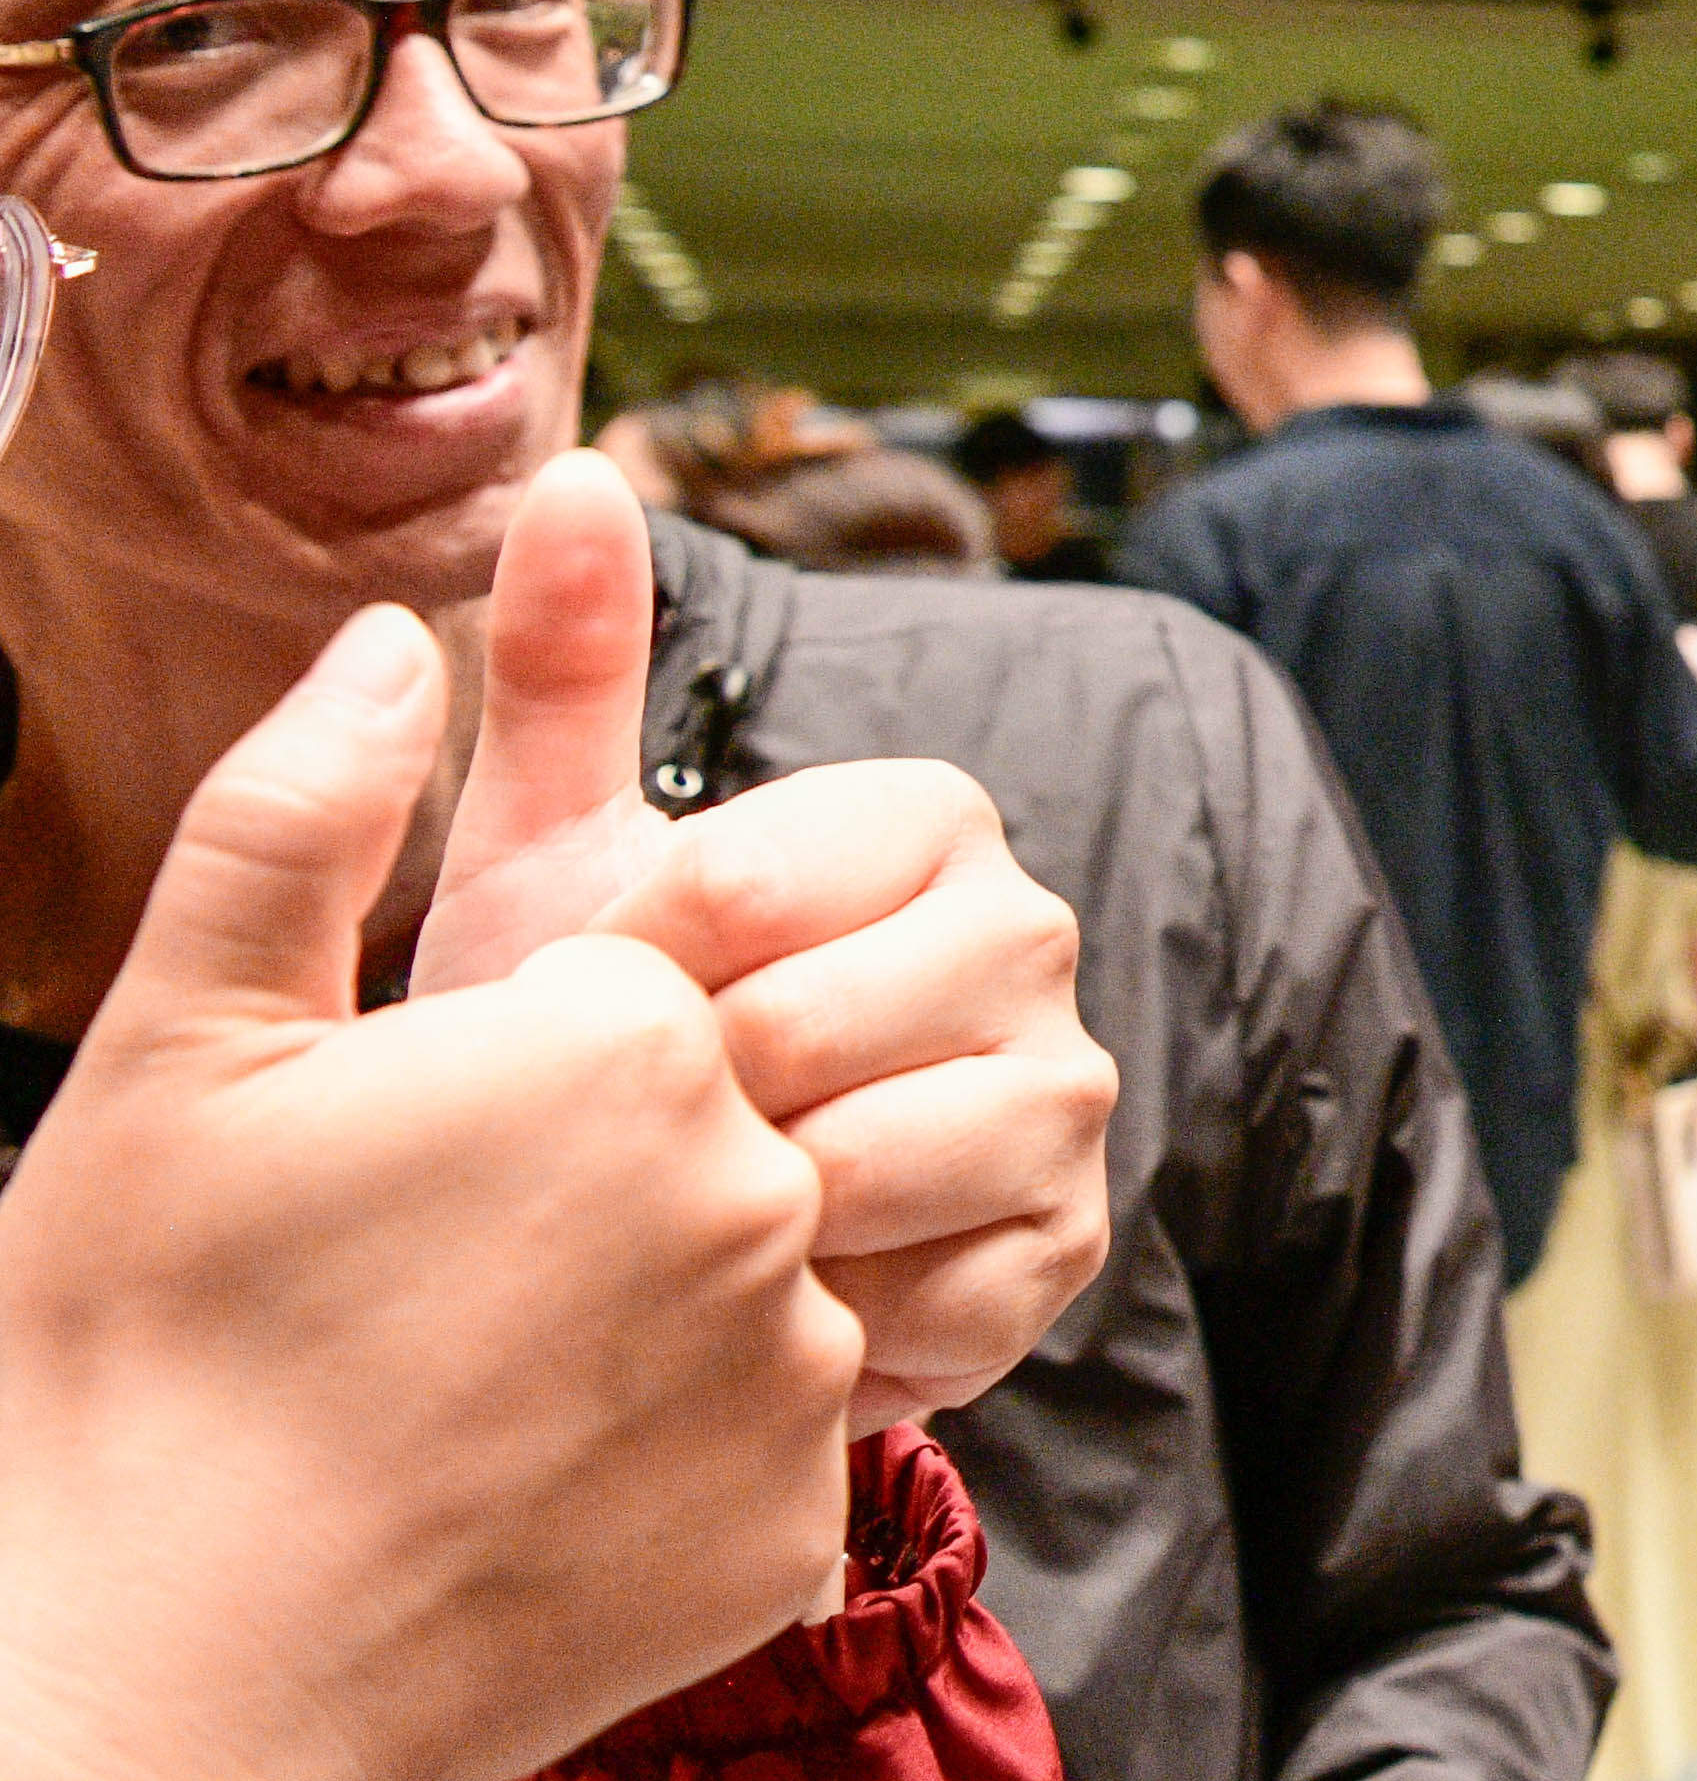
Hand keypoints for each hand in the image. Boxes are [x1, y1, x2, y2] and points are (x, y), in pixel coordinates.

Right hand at [0, 607, 857, 1780]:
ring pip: (744, 1286)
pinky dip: (658, 1466)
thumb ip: (299, 811)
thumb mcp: (184, 1044)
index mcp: (632, 1042)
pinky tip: (509, 1502)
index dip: (505, 1070)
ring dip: (632, 1322)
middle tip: (412, 1294)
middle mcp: (760, 1191)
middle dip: (582, 1186)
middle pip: (711, 1128)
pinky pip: (760, 1449)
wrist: (141, 1681)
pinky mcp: (795, 1524)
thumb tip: (382, 636)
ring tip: (455, 1398)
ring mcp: (796, 1372)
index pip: (638, 989)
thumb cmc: (136, 1347)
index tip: (400, 1161)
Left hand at [416, 456, 1117, 1426]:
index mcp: (928, 820)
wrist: (621, 1262)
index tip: (584, 1003)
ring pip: (900, 1150)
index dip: (643, 955)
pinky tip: (767, 1303)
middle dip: (697, 1093)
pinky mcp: (1065, 1244)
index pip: (776, 870)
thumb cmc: (584, 1043)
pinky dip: (829, 1313)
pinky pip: (942, 1283)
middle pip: (837, 1018)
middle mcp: (1032, 937)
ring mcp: (1065, 1094)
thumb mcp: (547, 855)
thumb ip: (563, 664)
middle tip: (630, 1126)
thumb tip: (574, 466)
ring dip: (761, 1206)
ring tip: (694, 1218)